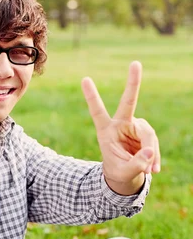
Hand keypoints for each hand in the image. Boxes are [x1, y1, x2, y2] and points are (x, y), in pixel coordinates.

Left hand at [82, 61, 159, 195]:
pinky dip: (155, 157)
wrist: (125, 175)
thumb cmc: (118, 170)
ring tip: (148, 171)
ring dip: (151, 153)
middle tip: (136, 64)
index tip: (85, 79)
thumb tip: (150, 151)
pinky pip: (154, 143)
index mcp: (105, 130)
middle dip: (133, 83)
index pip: (97, 111)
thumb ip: (135, 163)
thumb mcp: (123, 172)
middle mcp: (120, 124)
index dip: (92, 97)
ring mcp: (135, 127)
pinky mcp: (146, 132)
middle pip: (128, 102)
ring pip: (148, 134)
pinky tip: (153, 170)